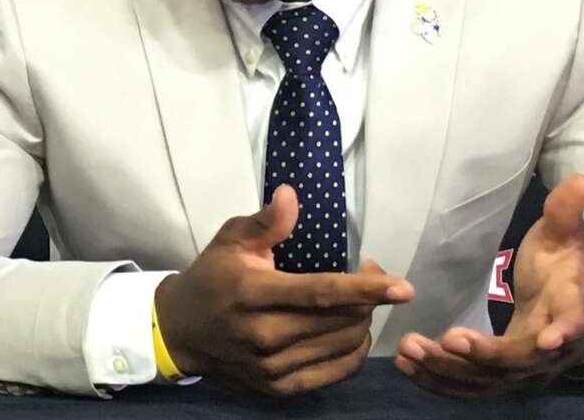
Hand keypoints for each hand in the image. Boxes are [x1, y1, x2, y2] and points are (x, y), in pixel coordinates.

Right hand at [155, 184, 412, 395]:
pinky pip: (333, 372)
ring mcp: (272, 368)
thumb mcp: (232, 238)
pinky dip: (353, 350)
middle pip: (338, 321)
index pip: (319, 292)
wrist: (181, 331)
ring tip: (361, 300)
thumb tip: (292, 195)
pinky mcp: (278, 388)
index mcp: (253, 294)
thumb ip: (266, 221)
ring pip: (340, 346)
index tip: (402, 286)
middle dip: (368, 299)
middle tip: (373, 275)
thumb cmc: (213, 275)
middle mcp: (265, 336)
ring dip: (363, 321)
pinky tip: (354, 329)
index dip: (364, 289)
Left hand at [396, 173, 583, 398]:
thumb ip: (565, 210)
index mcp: (571, 310)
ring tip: (409, 351)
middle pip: (516, 363)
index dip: (560, 334)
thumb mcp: (564, 234)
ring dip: (448, 371)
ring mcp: (524, 369)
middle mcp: (550, 350)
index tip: (545, 340)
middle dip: (479, 356)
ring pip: (487, 381)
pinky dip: (441, 381)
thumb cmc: (562, 262)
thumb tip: (581, 179)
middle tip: (438, 340)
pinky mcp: (500, 375)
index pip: (570, 326)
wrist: (571, 303)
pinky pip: (471, 385)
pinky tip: (410, 367)